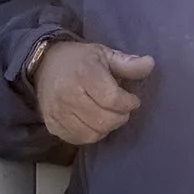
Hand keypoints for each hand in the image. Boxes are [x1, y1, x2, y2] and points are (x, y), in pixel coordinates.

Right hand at [33, 39, 155, 146]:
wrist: (44, 65)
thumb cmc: (80, 60)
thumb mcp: (104, 54)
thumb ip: (127, 63)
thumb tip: (150, 64)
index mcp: (84, 73)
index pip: (112, 99)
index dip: (128, 103)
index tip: (132, 100)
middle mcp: (68, 94)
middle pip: (104, 120)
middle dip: (120, 117)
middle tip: (121, 109)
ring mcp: (58, 112)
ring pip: (92, 133)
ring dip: (106, 128)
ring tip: (108, 115)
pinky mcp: (52, 124)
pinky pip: (78, 139)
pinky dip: (91, 134)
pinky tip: (94, 122)